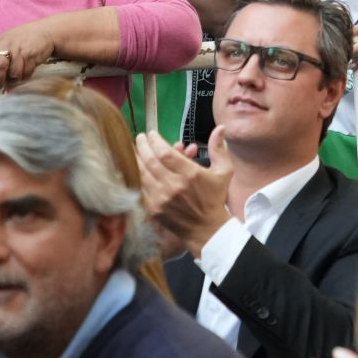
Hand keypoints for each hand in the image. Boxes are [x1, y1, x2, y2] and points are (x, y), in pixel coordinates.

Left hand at [0, 20, 56, 86]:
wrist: (46, 32)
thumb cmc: (23, 38)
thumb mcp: (8, 40)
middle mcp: (9, 45)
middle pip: (0, 65)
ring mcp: (21, 51)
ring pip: (14, 73)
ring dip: (14, 79)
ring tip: (14, 79)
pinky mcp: (32, 57)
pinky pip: (26, 73)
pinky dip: (25, 77)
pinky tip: (25, 72)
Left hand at [136, 126, 234, 255]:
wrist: (207, 229)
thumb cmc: (215, 198)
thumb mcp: (223, 172)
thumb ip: (218, 148)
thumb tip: (220, 128)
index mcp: (190, 174)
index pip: (165, 153)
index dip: (155, 141)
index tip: (151, 134)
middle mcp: (174, 185)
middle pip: (150, 161)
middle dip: (142, 146)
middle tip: (140, 138)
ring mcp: (162, 198)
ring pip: (142, 174)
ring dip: (136, 159)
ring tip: (133, 149)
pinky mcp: (154, 209)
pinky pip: (141, 188)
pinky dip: (136, 176)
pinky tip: (134, 168)